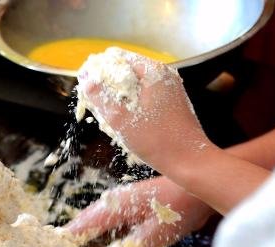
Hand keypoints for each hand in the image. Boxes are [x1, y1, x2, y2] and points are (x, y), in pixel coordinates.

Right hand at [66, 176, 213, 246]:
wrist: (200, 182)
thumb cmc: (179, 206)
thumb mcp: (157, 232)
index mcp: (115, 207)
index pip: (84, 224)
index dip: (69, 237)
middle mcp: (115, 201)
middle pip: (87, 219)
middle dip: (74, 234)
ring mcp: (125, 201)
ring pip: (98, 217)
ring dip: (87, 230)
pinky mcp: (136, 203)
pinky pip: (111, 218)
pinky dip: (102, 228)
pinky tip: (105, 238)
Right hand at [77, 49, 210, 171]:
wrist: (189, 161)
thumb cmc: (156, 141)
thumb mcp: (121, 120)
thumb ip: (101, 98)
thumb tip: (86, 80)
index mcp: (153, 72)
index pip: (119, 57)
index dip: (100, 68)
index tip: (85, 79)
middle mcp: (165, 76)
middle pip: (129, 71)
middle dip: (109, 83)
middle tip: (93, 97)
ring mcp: (171, 90)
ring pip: (138, 85)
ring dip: (121, 95)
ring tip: (106, 110)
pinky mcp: (173, 104)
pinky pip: (147, 97)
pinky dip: (133, 103)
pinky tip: (126, 120)